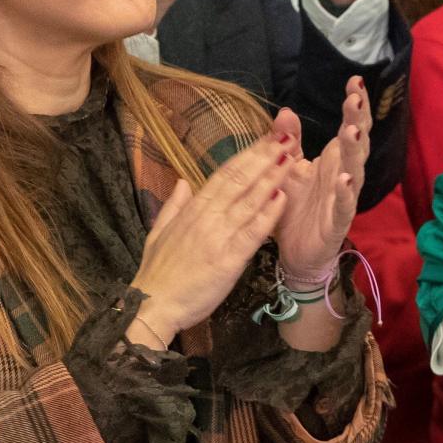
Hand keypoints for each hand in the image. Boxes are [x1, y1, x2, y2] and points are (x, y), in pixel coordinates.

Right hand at [128, 132, 294, 340]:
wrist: (152, 306)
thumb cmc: (157, 273)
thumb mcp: (157, 233)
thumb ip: (172, 206)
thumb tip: (182, 182)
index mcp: (191, 210)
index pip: (223, 174)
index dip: (246, 155)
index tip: (265, 138)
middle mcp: (206, 217)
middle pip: (239, 180)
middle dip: (263, 157)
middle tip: (286, 137)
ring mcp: (218, 237)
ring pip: (249, 201)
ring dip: (271, 178)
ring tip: (290, 158)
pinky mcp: (228, 259)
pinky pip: (252, 232)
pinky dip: (268, 214)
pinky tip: (283, 197)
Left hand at [269, 78, 370, 275]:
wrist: (295, 253)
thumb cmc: (296, 208)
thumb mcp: (288, 169)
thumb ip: (288, 141)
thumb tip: (284, 110)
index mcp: (333, 159)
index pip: (349, 126)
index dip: (355, 105)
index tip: (355, 80)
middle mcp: (343, 174)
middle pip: (356, 143)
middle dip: (358, 120)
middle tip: (355, 98)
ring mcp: (344, 198)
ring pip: (354, 170)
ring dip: (353, 151)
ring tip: (351, 131)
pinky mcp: (338, 222)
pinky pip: (345, 206)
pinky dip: (346, 192)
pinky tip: (345, 178)